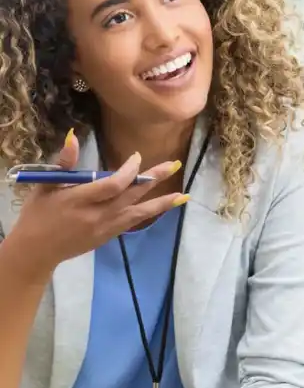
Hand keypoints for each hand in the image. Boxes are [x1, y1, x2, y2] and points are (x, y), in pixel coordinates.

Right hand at [9, 130, 185, 273]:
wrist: (36, 251)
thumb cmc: (38, 213)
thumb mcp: (45, 185)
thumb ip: (64, 163)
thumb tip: (74, 136)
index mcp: (80, 199)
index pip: (113, 184)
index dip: (129, 171)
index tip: (137, 156)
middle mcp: (97, 215)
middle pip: (131, 195)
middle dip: (154, 179)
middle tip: (175, 164)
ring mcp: (105, 228)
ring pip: (139, 213)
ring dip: (161, 203)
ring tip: (183, 196)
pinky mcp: (108, 237)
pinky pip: (132, 222)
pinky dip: (148, 214)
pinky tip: (163, 207)